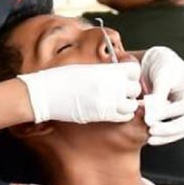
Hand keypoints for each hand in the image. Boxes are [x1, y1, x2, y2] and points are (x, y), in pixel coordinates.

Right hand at [18, 62, 140, 123]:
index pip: (134, 70)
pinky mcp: (103, 115)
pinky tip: (113, 110)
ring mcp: (109, 101)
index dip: (132, 74)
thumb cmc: (63, 79)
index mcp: (107, 70)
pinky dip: (123, 114)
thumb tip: (118, 76)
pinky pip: (124, 117)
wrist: (48, 93)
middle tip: (122, 91)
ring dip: (128, 104)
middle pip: (135, 88)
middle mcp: (111, 85)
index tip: (126, 76)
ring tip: (118, 102)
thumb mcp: (87, 68)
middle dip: (131, 90)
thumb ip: (106, 72)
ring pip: (132, 105)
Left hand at [140, 47, 183, 144]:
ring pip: (181, 130)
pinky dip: (163, 136)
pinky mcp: (177, 118)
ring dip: (166, 136)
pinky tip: (151, 138)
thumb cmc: (163, 65)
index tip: (151, 116)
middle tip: (151, 130)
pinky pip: (174, 132)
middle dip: (169, 129)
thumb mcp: (162, 76)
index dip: (170, 113)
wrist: (158, 63)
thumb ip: (159, 95)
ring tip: (150, 138)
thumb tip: (153, 115)